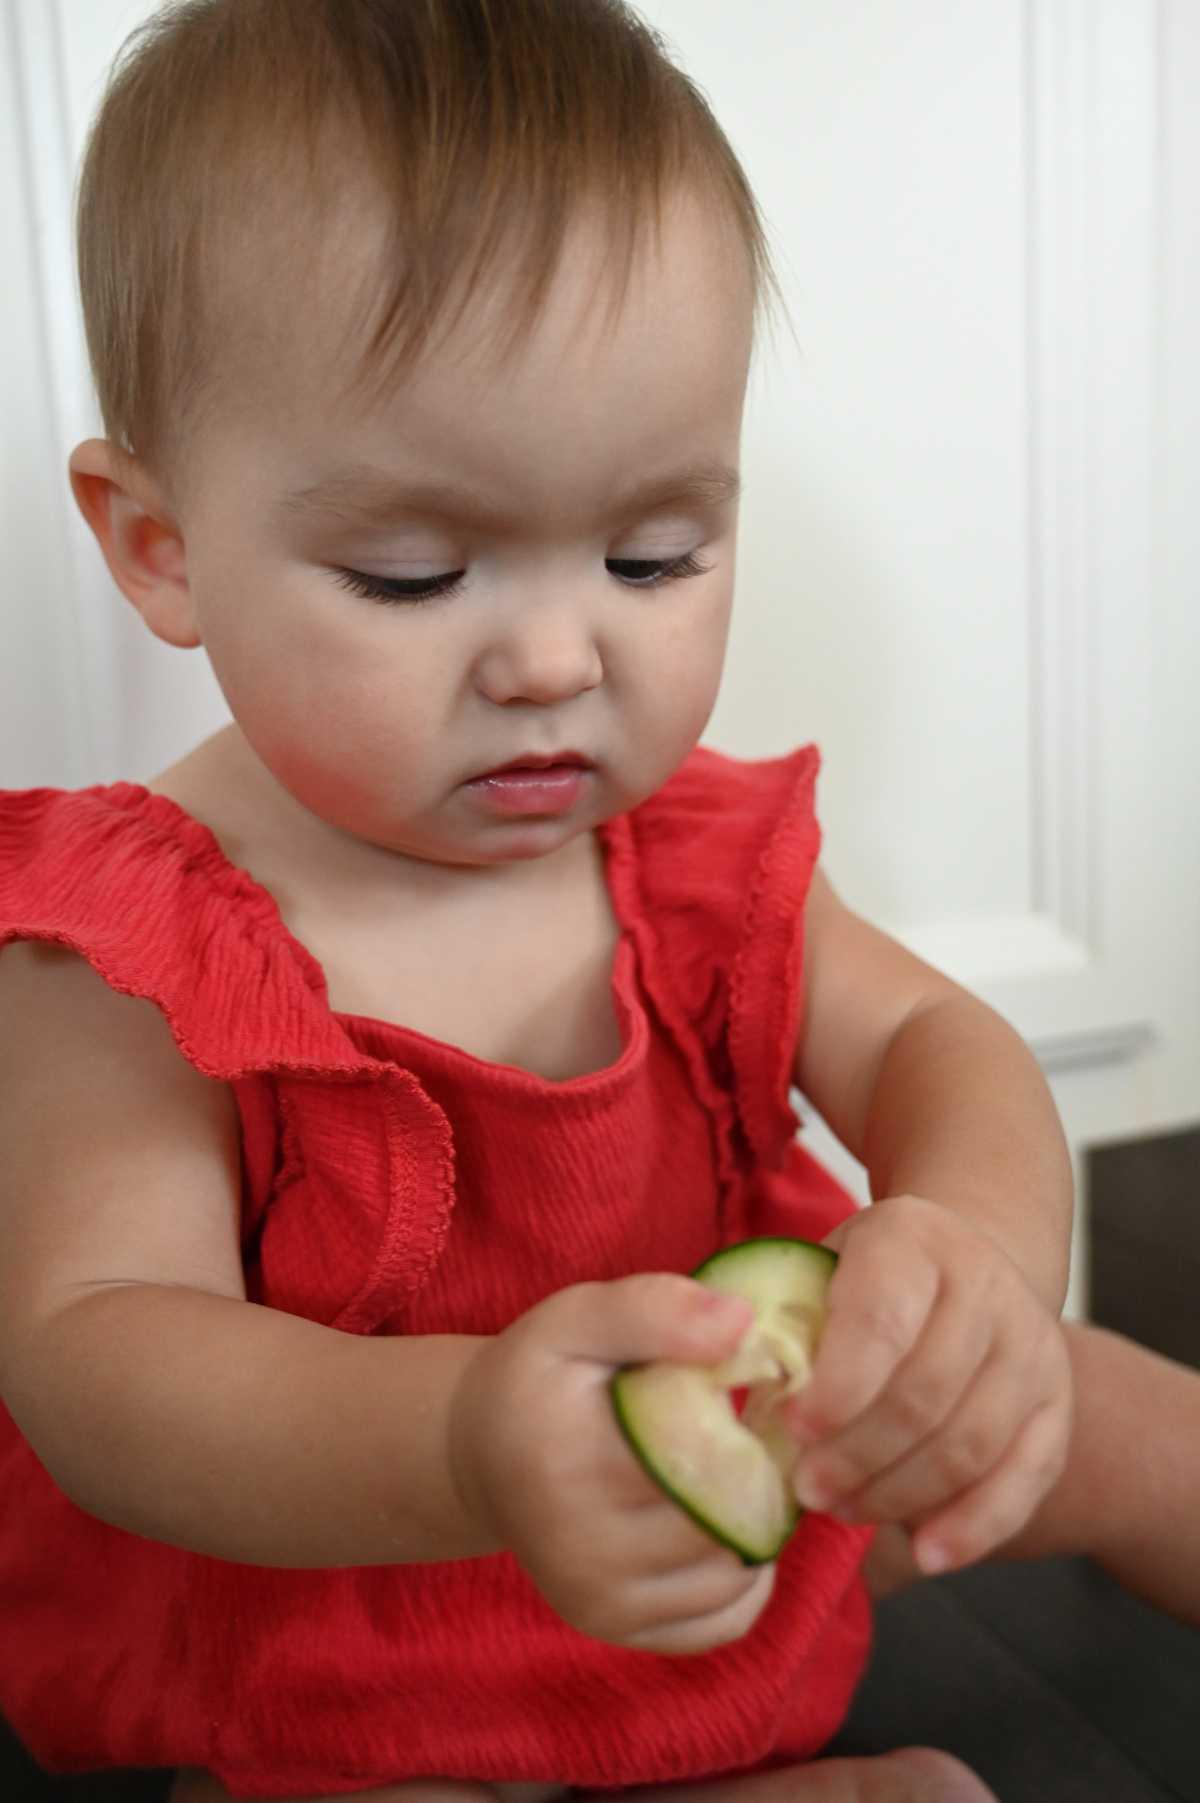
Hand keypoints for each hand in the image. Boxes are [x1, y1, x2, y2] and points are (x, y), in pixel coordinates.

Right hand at [446, 1274, 775, 1654]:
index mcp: (571, 1464)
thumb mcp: (577, 1318)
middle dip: (759, 1477)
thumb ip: (654, 1309)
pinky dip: (746, 1576)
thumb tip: (742, 1325)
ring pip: (734, 1575)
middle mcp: (580, 1552)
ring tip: (740, 1475)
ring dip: (757, 1524)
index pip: (701, 1460)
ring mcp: (599, 1602)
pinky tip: (726, 1524)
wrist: (479, 1452)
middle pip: (723, 1521)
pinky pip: (724, 1619)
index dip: (745, 1426)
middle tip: (756, 1436)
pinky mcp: (617, 1629)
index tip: (742, 1397)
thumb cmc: (539, 1375)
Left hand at [787, 1195, 1071, 1574]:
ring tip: (843, 1509)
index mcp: (913, 1240)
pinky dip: (976, 1525)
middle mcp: (986, 1285)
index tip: (792, 1430)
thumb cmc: (864, 1281)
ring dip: (901, 1494)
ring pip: (971, 1443)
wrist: (962, 1264)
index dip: (836, 1387)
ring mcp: (1032, 1344)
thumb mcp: (819, 1271)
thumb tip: (735, 1376)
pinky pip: (1025, 1478)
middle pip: (926, 1394)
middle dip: (859, 1455)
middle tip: (807, 1490)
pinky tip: (927, 1554)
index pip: (880, 1323)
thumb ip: (778, 1320)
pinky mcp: (1057, 1403)